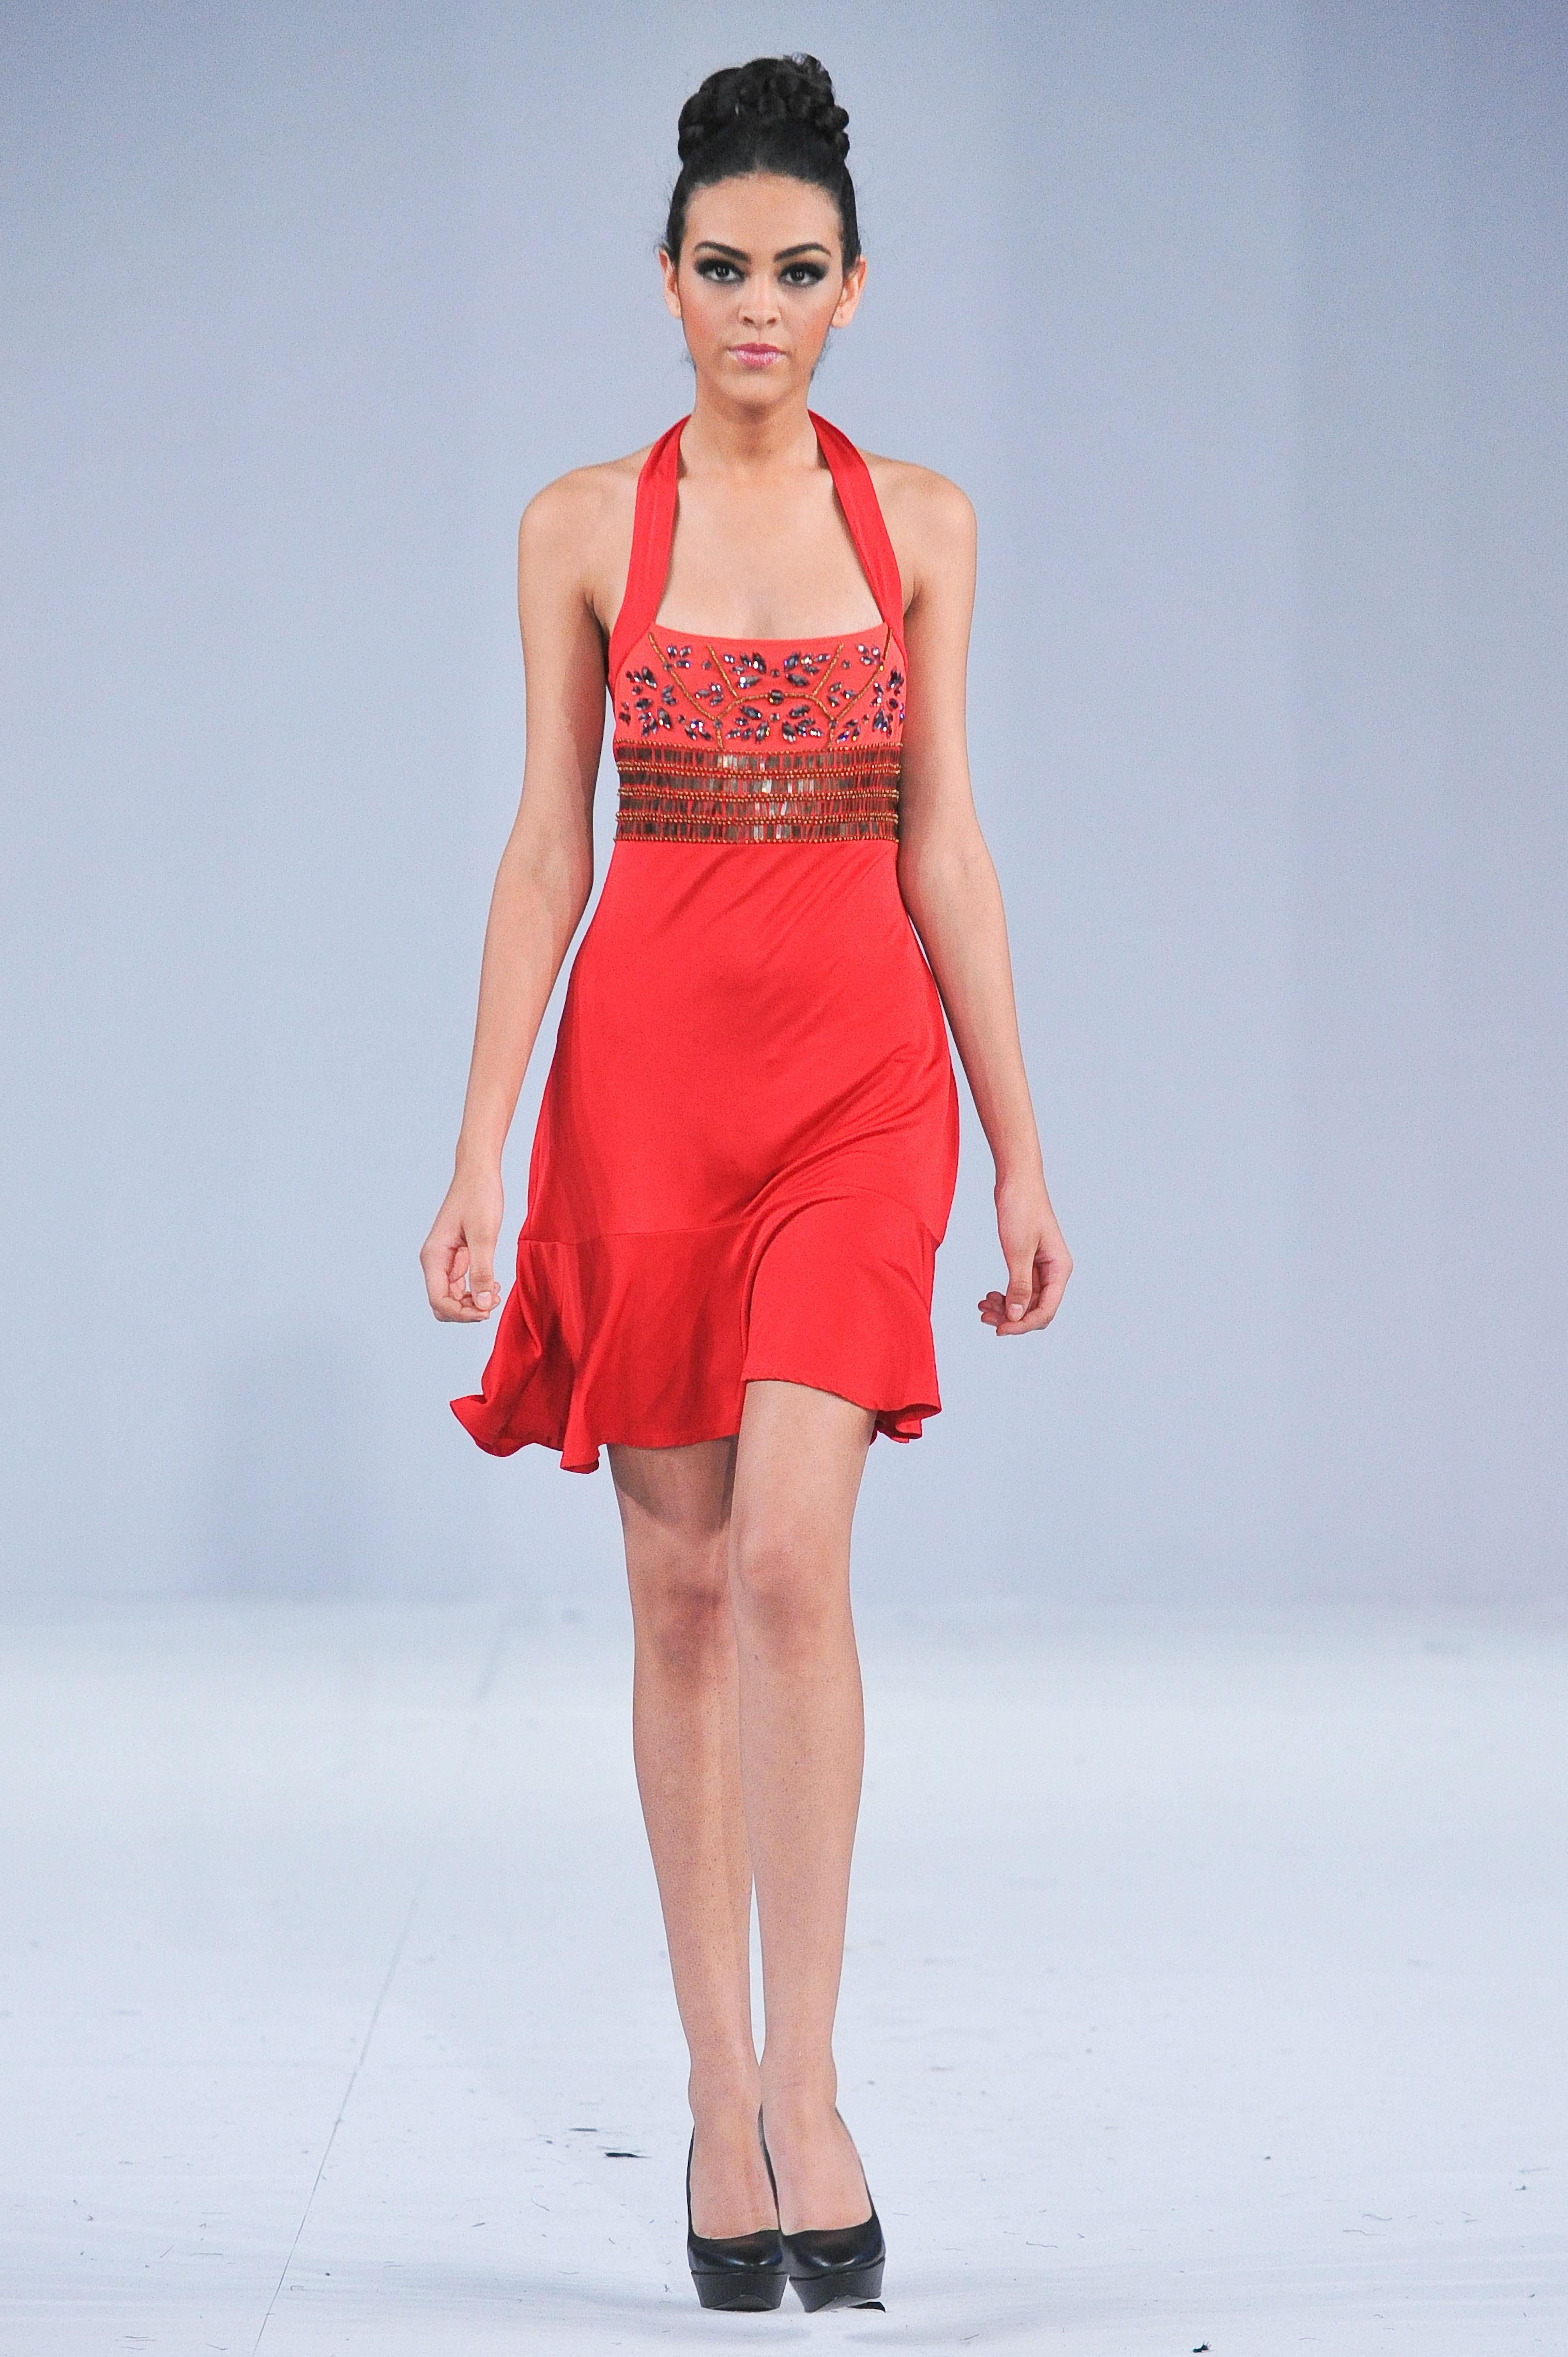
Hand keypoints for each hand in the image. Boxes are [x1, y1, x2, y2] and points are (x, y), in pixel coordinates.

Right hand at [420, 1164, 504, 1321]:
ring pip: (453, 1297)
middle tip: (493, 1302)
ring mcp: (445, 1260)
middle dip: (466, 1311)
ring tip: (496, 1292)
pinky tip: (494, 1284)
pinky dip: (477, 1289)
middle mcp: (435, 1261)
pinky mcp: (457, 1256)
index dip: (462, 1314)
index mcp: (433, 1257)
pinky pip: (462, 1284)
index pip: (439, 1301)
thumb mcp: (484, 1235)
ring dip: (473, 1302)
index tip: (487, 1311)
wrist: (478, 1172)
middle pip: (443, 1304)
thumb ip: (483, 1271)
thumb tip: (484, 1305)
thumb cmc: (479, 1197)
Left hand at [978, 1172, 1071, 1334]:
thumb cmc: (1021, 1208)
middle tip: (984, 1318)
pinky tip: (988, 1296)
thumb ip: (1018, 1285)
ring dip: (1005, 1308)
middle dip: (1012, 1318)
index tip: (999, 1330)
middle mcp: (1054, 1271)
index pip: (1046, 1311)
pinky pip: (1019, 1288)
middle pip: (1036, 1309)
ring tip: (982, 1307)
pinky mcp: (1028, 1261)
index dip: (1023, 1325)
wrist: (1016, 1180)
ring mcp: (1041, 1267)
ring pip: (1025, 1301)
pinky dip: (1004, 1295)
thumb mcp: (1018, 1250)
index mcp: (1060, 1269)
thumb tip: (1016, 1316)